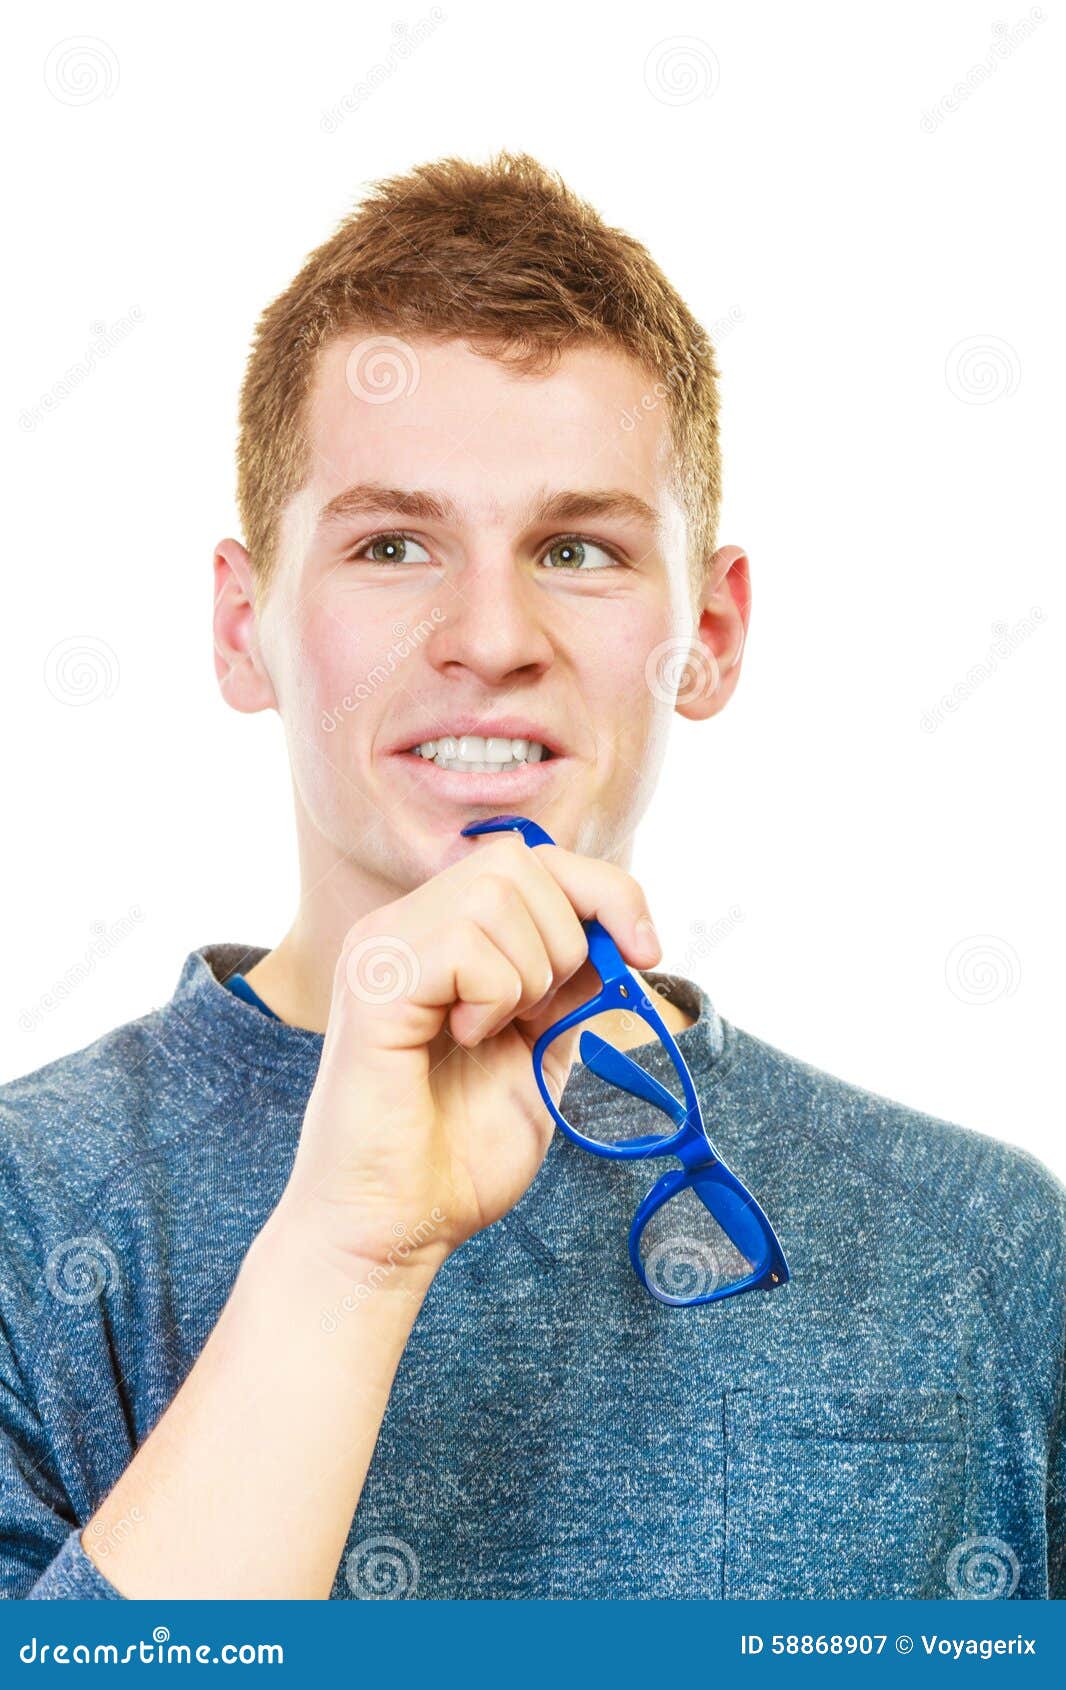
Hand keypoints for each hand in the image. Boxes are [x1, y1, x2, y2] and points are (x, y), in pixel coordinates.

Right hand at [275, 832, 662, 1279]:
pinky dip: (492, 997)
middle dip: (565, 939)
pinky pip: (466, 944)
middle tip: (536, 1016)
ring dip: (527, 975)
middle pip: (518, 860)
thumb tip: (621, 932)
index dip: (604, 890)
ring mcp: (379, 948)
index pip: (532, 858)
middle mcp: (401, 926)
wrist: (396, 1226)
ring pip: (496, 894)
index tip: (646, 950)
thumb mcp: (542, 1049)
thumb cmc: (457, 1152)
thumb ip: (572, 986)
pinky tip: (459, 1042)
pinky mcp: (371, 982)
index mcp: (436, 935)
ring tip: (488, 1035)